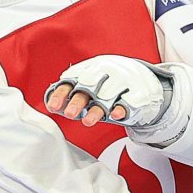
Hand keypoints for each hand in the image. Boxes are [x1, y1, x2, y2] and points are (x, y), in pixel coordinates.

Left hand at [45, 55, 171, 132]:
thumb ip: (72, 92)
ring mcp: (121, 84)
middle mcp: (103, 75)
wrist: (141, 76)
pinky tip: (115, 115)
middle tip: (70, 114)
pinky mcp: (136, 94)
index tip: (54, 107)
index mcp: (89, 70)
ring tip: (88, 121)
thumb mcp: (89, 82)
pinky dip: (121, 109)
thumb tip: (52, 105)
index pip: (71, 81)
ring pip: (107, 97)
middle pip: (88, 88)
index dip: (62, 94)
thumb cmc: (108, 83)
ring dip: (96, 110)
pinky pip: (128, 102)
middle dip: (78, 102)